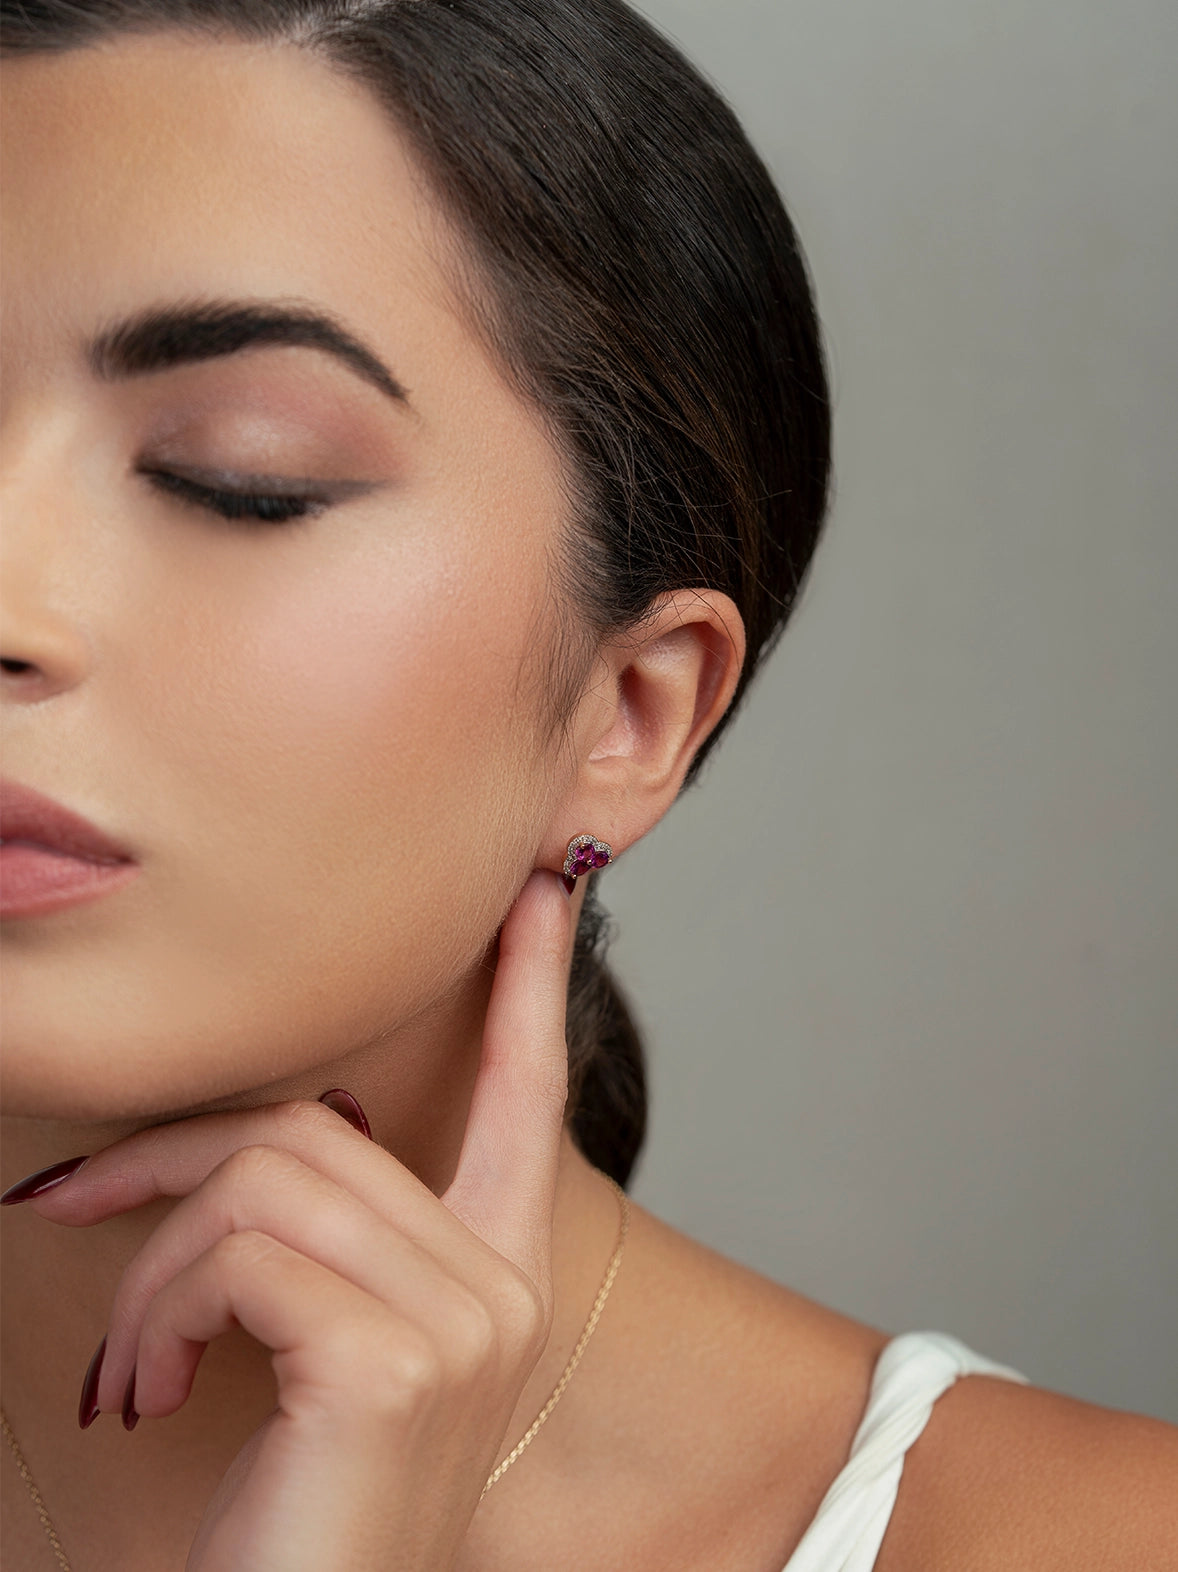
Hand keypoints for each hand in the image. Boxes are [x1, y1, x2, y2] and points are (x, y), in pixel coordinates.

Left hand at [22, 868, 574, 1571]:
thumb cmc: (310, 1513)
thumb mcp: (336, 1351)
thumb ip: (345, 1239)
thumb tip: (291, 1131)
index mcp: (502, 1274)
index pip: (530, 1094)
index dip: (536, 983)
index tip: (549, 887)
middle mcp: (503, 1286)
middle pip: (315, 1127)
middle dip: (167, 1161)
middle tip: (71, 1206)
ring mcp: (463, 1320)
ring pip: (265, 1179)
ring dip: (153, 1258)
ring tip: (129, 1356)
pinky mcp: (392, 1358)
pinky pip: (237, 1253)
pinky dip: (157, 1308)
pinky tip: (143, 1391)